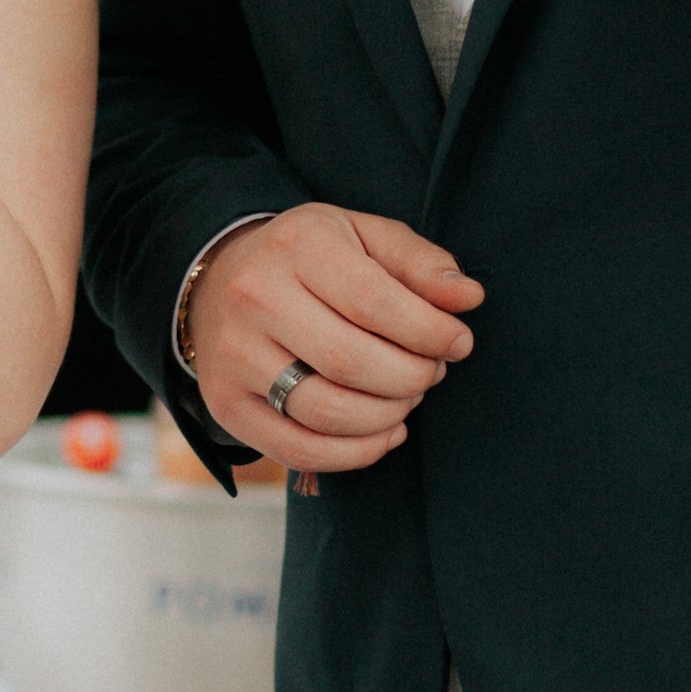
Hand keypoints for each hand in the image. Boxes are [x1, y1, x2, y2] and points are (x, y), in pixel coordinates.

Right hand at [183, 205, 481, 474]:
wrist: (222, 281)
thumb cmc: (312, 260)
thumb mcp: (365, 237)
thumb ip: (420, 263)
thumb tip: (468, 298)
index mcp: (296, 246)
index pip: (373, 301)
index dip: (429, 331)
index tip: (458, 343)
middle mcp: (254, 297)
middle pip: (351, 361)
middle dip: (412, 378)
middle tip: (431, 372)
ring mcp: (233, 355)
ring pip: (327, 411)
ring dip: (388, 416)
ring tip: (406, 398)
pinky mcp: (226, 402)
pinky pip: (298, 449)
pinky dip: (356, 453)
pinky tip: (384, 432)